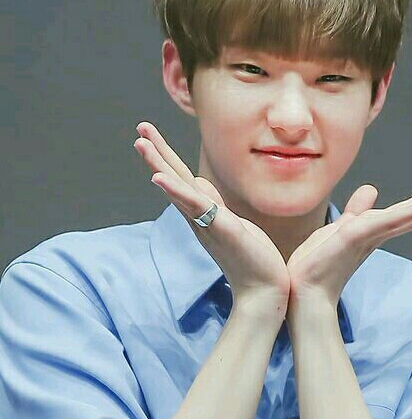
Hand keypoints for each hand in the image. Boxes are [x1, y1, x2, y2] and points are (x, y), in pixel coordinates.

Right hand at [133, 122, 289, 318]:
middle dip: (157, 153)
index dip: (166, 156)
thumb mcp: (232, 222)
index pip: (181, 179)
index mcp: (203, 213)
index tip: (150, 135)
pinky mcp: (220, 228)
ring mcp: (206, 222)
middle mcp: (199, 217)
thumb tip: (201, 182)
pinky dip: (175, 191)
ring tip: (141, 143)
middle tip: (140, 127)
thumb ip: (214, 204)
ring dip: (158, 164)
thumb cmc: (253, 259)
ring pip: (178, 187)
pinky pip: (194, 205)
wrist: (264, 291)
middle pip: (173, 178)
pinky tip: (159, 178)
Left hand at [285, 168, 411, 320]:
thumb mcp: (339, 229)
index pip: (410, 209)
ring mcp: (373, 235)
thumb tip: (371, 190)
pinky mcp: (360, 235)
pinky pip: (392, 220)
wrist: (301, 291)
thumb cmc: (316, 265)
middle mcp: (380, 234)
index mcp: (376, 231)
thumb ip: (357, 211)